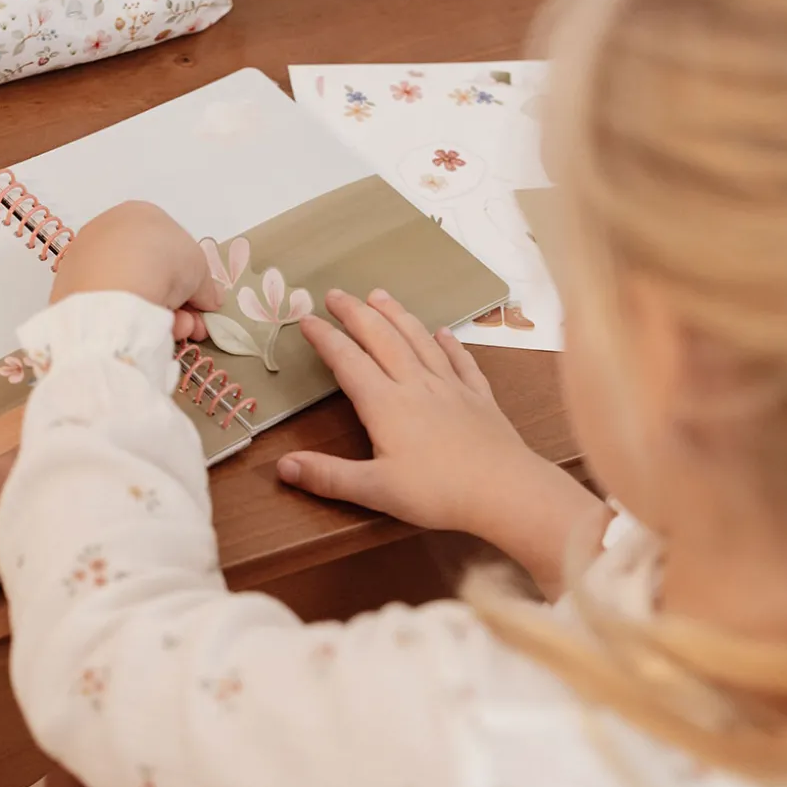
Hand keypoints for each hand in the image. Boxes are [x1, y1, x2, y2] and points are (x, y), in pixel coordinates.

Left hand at [50, 202, 221, 340]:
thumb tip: (211, 300)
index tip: (201, 303)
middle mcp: (108, 231)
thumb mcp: (201, 269)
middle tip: (193, 324)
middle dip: (178, 303)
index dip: (191, 279)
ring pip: (132, 292)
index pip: (170, 247)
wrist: (115, 285)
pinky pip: (110, 306)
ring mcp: (86, 260)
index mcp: (139, 214)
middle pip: (152, 273)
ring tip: (176, 330)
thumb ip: (207, 285)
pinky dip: (129, 320)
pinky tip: (146, 331)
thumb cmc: (164, 261)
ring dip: (160, 315)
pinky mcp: (70, 289)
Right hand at [278, 290, 603, 595]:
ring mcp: (450, 387)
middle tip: (335, 293)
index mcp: (386, 404)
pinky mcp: (479, 397)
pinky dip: (450, 344)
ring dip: (397, 315)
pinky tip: (443, 332)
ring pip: (419, 340)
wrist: (505, 490)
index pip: (348, 362)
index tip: (306, 319)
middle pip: (381, 339)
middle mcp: (416, 385)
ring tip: (379, 295)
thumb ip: (328, 476)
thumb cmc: (438, 493)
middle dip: (356, 313)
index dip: (325, 339)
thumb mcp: (375, 490)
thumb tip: (282, 467)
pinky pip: (461, 361)